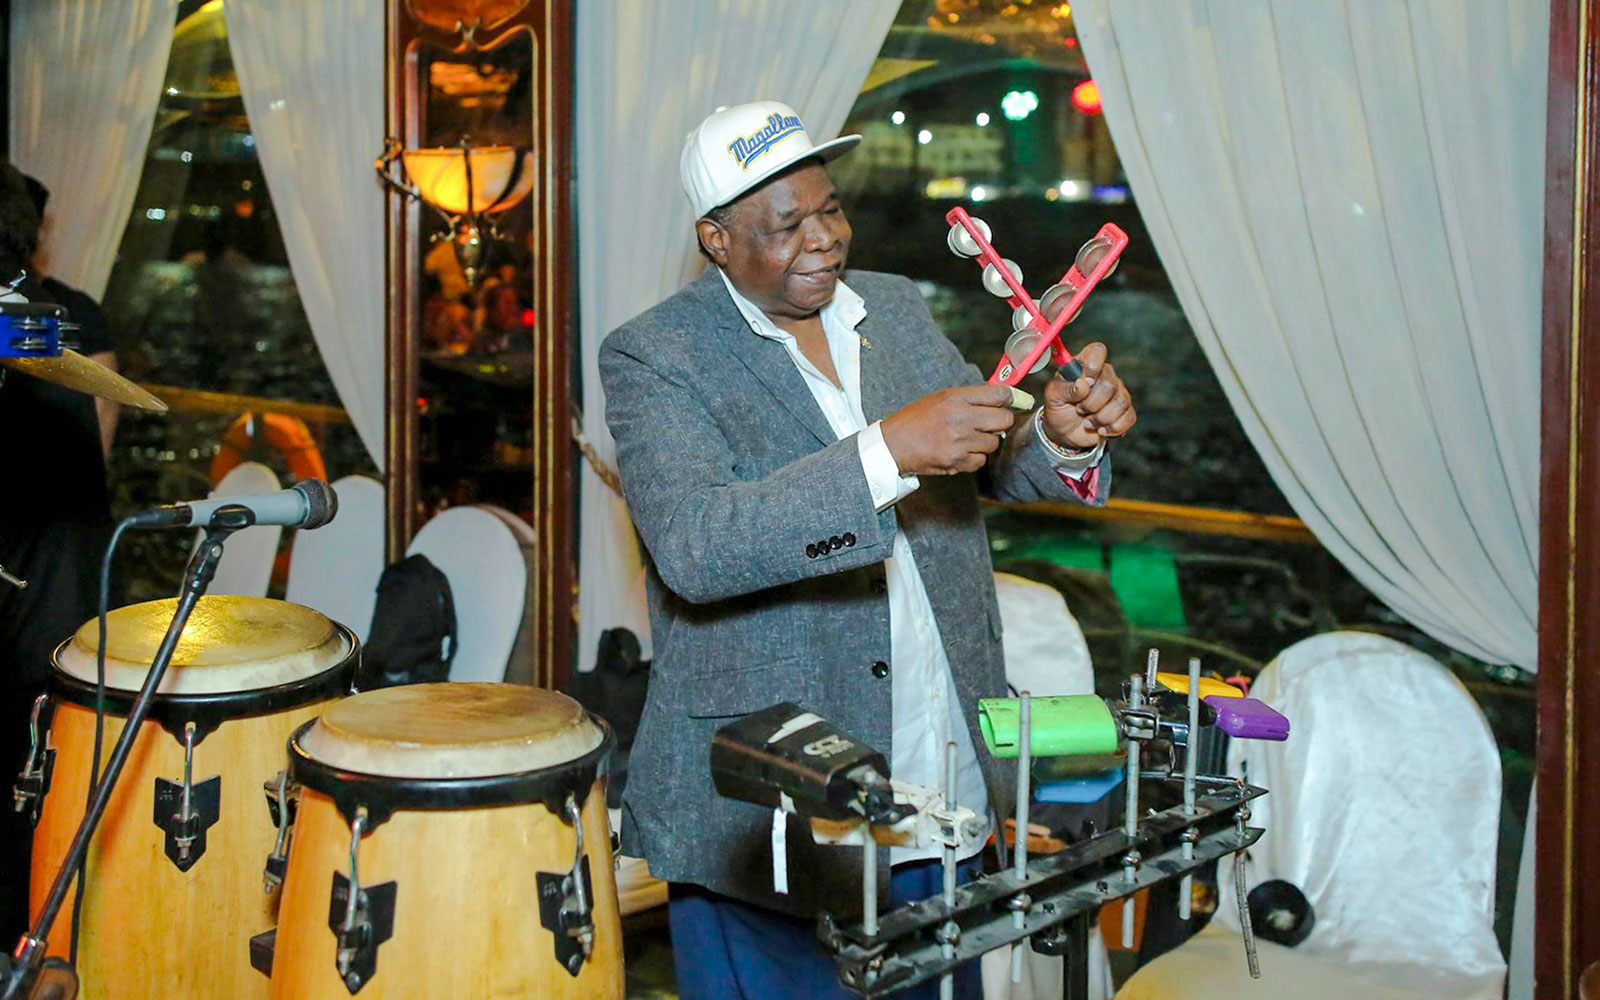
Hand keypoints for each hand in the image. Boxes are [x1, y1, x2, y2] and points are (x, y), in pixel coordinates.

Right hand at [881, 384, 1018, 475]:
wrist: (893, 445)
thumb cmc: (917, 420)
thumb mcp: (941, 398)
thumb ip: (971, 398)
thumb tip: (1003, 397)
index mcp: (956, 398)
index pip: (999, 395)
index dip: (1013, 398)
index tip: (1017, 400)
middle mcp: (960, 418)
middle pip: (1004, 420)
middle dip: (1001, 421)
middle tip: (990, 422)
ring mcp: (960, 442)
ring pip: (994, 443)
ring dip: (986, 441)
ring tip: (968, 438)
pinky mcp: (957, 461)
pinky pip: (981, 460)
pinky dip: (974, 457)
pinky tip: (961, 451)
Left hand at [1042, 342, 1135, 449]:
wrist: (1065, 432)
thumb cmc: (1059, 407)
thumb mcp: (1053, 396)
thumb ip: (1067, 388)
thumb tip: (1084, 384)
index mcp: (1085, 364)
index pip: (1097, 351)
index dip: (1092, 366)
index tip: (1083, 382)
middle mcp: (1105, 374)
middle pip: (1109, 384)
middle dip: (1091, 404)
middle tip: (1079, 409)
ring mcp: (1118, 392)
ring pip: (1120, 402)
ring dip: (1100, 418)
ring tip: (1088, 421)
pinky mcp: (1125, 411)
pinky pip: (1128, 418)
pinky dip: (1112, 428)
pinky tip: (1100, 429)